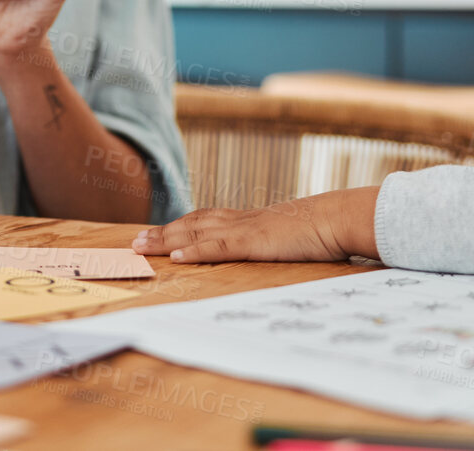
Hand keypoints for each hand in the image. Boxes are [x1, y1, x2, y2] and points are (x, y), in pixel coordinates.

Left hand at [131, 188, 381, 263]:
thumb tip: (274, 251)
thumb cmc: (321, 230)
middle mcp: (242, 220)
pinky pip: (218, 246)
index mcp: (250, 220)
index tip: (158, 232)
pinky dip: (195, 250)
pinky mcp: (254, 241)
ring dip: (166, 238)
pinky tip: (176, 256)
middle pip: (193, 222)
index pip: (207, 219)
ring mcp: (246, 228)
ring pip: (197, 231)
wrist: (338, 217)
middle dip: (162, 232)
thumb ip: (276, 242)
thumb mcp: (292, 237)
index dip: (181, 225)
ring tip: (141, 246)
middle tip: (134, 241)